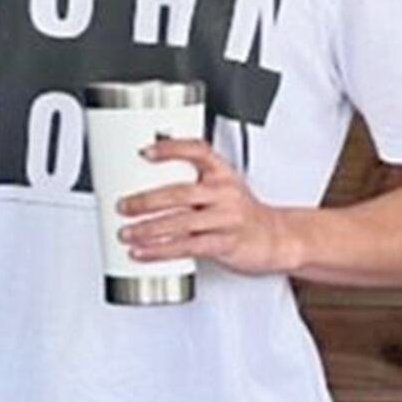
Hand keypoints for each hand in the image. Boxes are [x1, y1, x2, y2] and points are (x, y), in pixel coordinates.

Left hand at [116, 137, 299, 276]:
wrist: (278, 238)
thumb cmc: (244, 214)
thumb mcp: (225, 188)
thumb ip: (195, 183)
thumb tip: (149, 185)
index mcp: (222, 174)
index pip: (197, 151)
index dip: (170, 148)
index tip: (144, 152)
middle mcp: (224, 193)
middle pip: (180, 192)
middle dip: (146, 200)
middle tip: (123, 206)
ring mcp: (226, 219)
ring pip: (180, 222)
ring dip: (148, 229)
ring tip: (127, 233)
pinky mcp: (225, 243)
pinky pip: (187, 247)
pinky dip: (161, 250)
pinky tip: (144, 252)